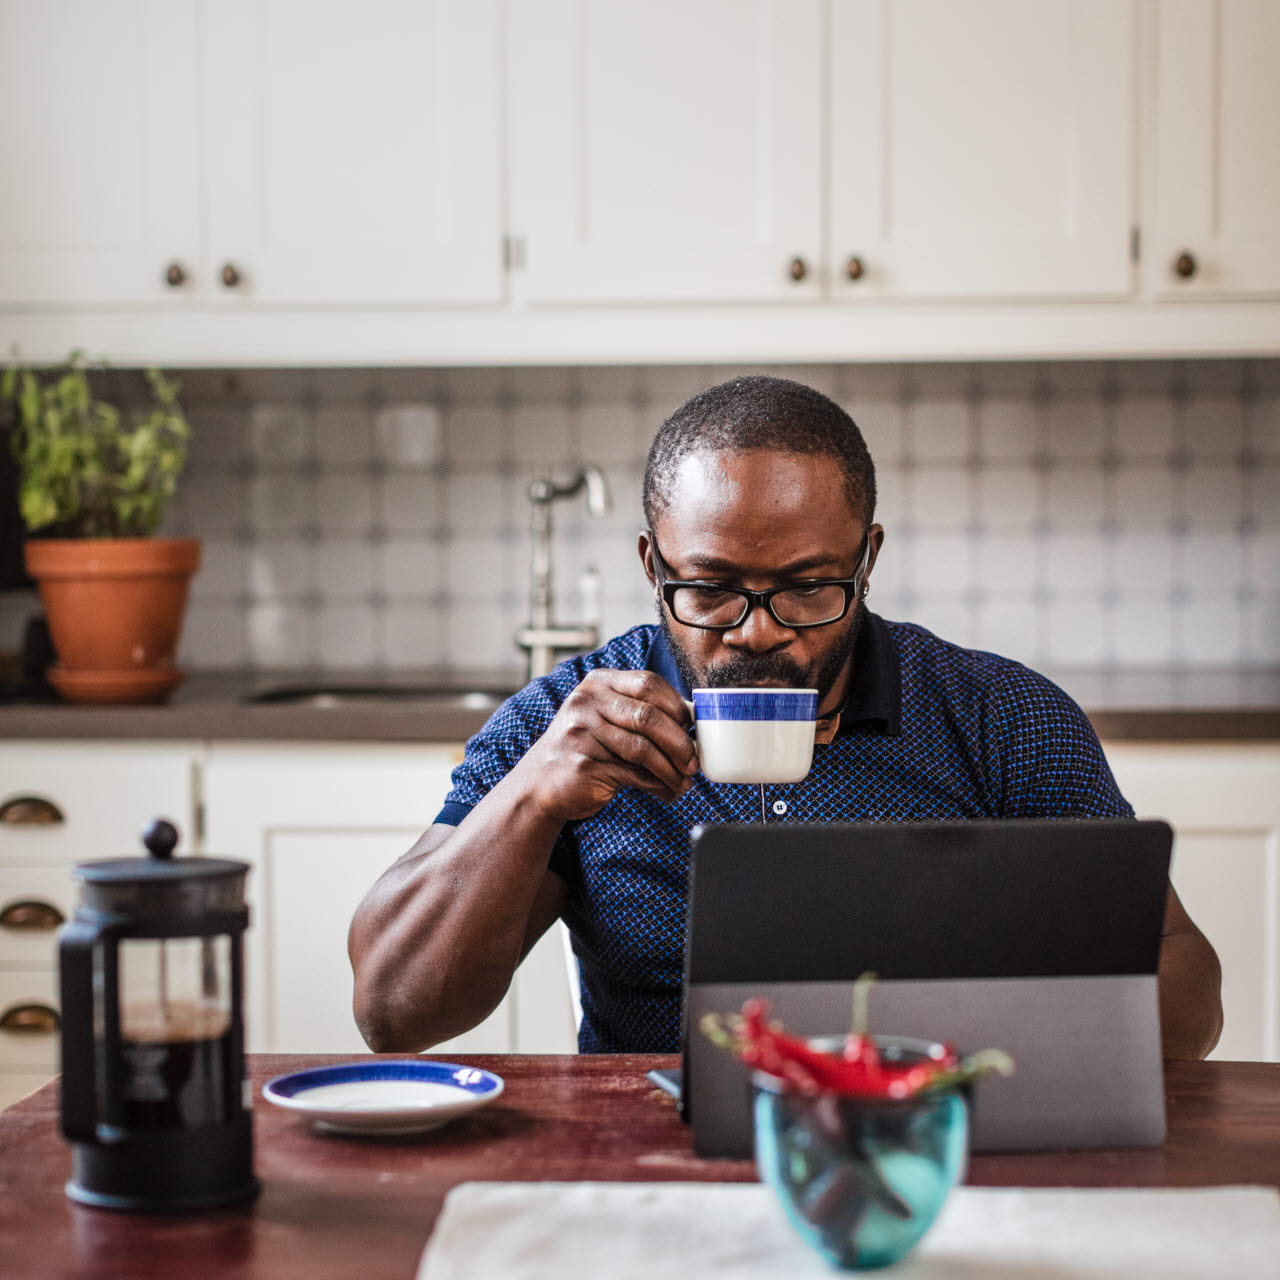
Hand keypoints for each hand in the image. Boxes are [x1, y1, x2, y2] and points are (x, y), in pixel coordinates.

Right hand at [511, 669, 697, 823]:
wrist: (539, 783)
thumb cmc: (585, 748)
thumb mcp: (605, 718)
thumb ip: (639, 712)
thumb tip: (693, 724)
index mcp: (598, 683)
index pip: (648, 684)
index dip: (677, 707)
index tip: (693, 729)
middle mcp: (586, 702)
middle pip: (648, 717)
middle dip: (680, 743)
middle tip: (694, 763)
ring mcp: (581, 733)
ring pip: (643, 750)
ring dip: (671, 770)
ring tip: (683, 782)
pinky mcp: (582, 765)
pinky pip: (632, 775)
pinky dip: (657, 786)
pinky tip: (666, 792)